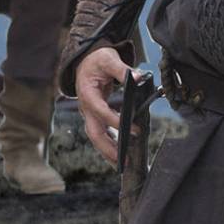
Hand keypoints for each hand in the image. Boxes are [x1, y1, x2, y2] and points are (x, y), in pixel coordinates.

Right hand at [75, 46, 129, 165]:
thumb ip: (123, 69)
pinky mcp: (94, 116)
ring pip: (95, 136)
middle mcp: (85, 107)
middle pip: (94, 132)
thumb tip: (138, 78)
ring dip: (107, 150)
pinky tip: (119, 153)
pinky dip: (108, 143)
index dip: (116, 122)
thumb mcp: (109, 59)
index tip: (133, 130)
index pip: (101, 112)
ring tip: (121, 164)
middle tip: (123, 160)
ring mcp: (88, 113)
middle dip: (107, 148)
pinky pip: (100, 132)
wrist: (85, 60)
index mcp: (87, 94)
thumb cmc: (97, 60)